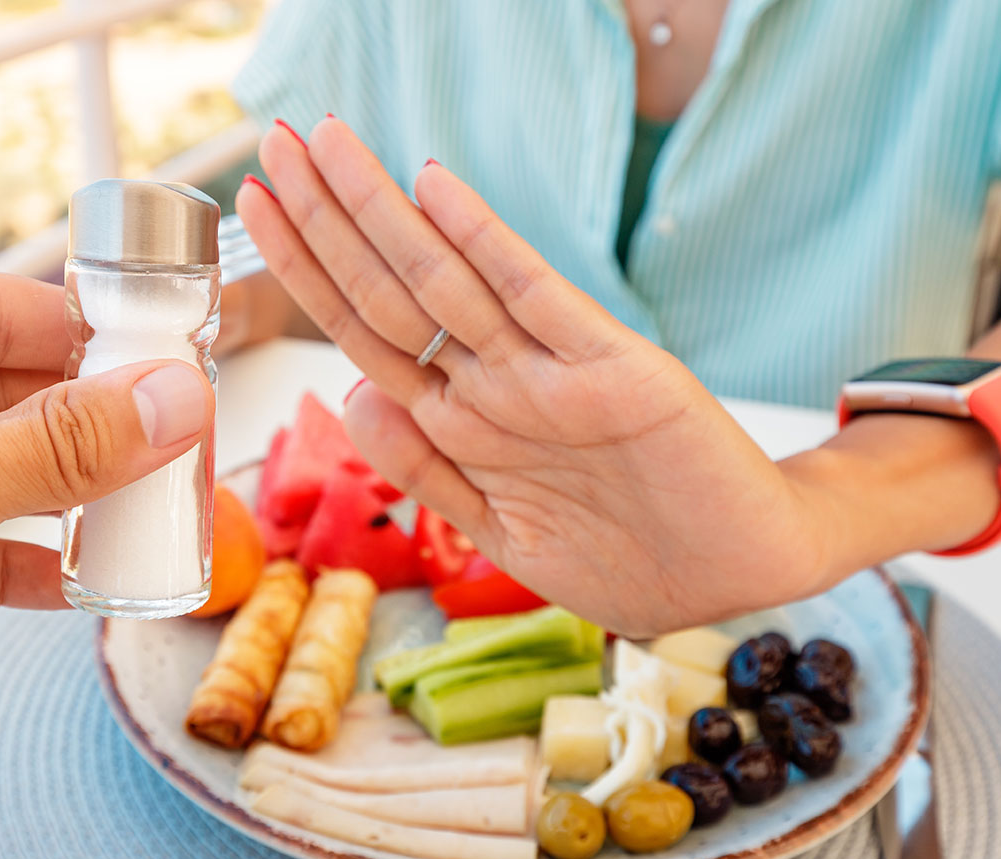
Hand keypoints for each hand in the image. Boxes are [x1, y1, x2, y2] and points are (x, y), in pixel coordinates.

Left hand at [236, 119, 840, 636]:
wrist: (744, 572)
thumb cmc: (629, 553)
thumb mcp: (504, 530)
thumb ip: (429, 472)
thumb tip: (350, 393)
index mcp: (467, 423)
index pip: (365, 330)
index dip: (306, 272)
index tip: (256, 212)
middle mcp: (498, 385)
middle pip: (391, 291)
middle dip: (324, 220)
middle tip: (272, 144)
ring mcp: (553, 375)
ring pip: (445, 284)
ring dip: (378, 214)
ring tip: (324, 145)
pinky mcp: (618, 372)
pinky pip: (538, 300)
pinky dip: (488, 244)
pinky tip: (435, 188)